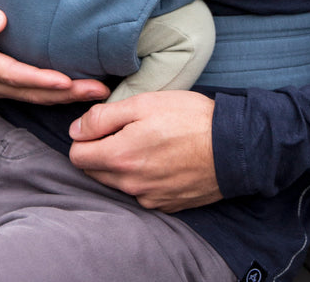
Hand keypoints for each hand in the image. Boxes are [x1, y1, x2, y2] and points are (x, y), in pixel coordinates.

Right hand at [0, 0, 109, 103]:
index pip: (11, 74)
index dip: (39, 80)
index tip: (65, 80)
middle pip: (28, 91)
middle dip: (63, 93)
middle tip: (96, 90)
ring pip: (32, 96)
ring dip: (64, 96)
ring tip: (96, 92)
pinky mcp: (3, 81)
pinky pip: (30, 91)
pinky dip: (54, 93)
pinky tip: (76, 88)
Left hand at [68, 91, 221, 212]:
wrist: (234, 146)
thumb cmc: (189, 118)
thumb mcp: (144, 103)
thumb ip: (104, 117)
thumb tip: (76, 130)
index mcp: (120, 156)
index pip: (77, 156)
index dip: (85, 137)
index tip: (103, 124)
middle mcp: (130, 184)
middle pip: (94, 171)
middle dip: (101, 151)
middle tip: (127, 130)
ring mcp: (148, 198)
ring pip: (116, 183)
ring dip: (121, 165)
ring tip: (147, 143)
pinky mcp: (165, 206)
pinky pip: (140, 193)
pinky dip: (142, 178)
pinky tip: (161, 159)